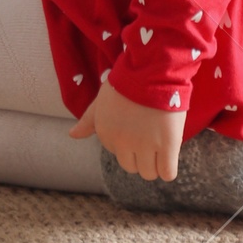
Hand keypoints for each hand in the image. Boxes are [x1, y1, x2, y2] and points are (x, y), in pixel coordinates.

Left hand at [69, 77, 187, 181]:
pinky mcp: (168, 145)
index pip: (117, 154)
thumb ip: (88, 120)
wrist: (152, 68)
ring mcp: (145, 146)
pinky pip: (167, 173)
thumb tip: (72, 135)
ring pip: (149, 173)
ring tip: (161, 142)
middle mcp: (123, 144)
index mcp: (106, 134)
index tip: (136, 124)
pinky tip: (170, 154)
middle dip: (141, 156)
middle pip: (132, 167)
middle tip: (150, 134)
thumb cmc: (127, 81)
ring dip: (155, 163)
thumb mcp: (102, 99)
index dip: (128, 142)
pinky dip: (169, 168)